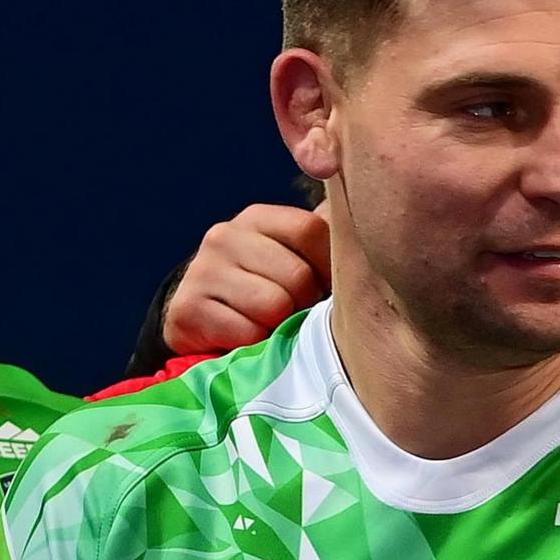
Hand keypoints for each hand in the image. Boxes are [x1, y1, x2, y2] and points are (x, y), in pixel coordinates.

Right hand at [165, 206, 328, 354]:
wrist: (204, 324)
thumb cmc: (265, 291)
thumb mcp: (294, 259)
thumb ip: (328, 239)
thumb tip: (372, 216)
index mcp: (258, 218)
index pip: (312, 231)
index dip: (329, 266)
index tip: (324, 285)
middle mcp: (224, 236)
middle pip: (298, 275)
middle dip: (304, 302)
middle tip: (292, 311)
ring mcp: (202, 271)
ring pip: (274, 306)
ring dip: (280, 325)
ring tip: (271, 324)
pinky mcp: (187, 309)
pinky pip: (247, 333)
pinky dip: (255, 344)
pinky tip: (247, 337)